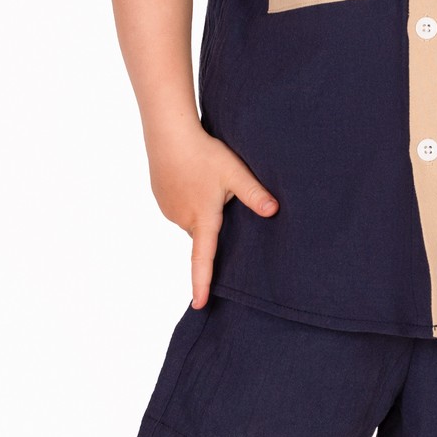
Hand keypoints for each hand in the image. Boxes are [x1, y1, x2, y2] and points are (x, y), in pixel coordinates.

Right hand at [146, 117, 278, 308]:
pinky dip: (191, 197)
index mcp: (202, 219)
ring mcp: (168, 208)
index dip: (202, 283)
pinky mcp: (161, 196)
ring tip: (208, 180)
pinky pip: (181, 206)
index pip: (202, 259)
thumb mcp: (235, 173)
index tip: (200, 303)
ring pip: (193, 218)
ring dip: (203, 209)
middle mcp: (182, 219)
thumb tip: (274, 212)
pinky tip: (195, 176)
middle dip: (215, 224)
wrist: (168, 133)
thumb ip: (254, 194)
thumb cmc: (203, 153)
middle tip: (224, 196)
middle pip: (204, 233)